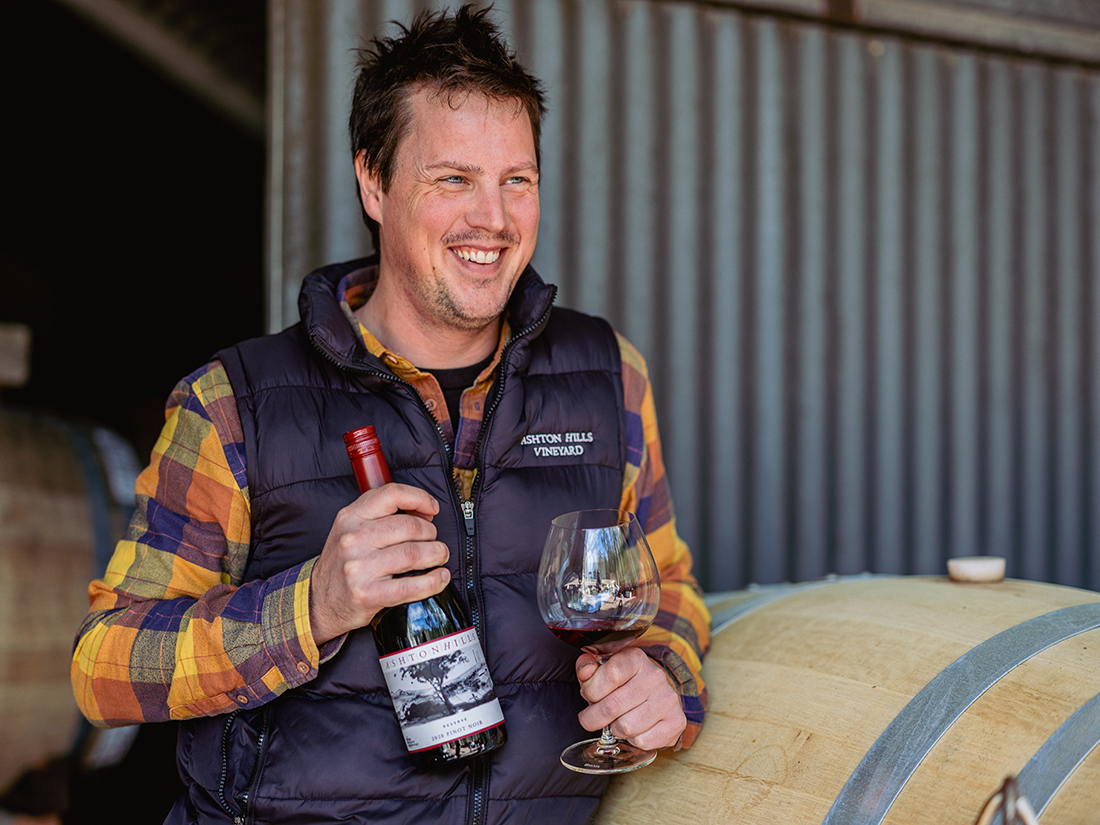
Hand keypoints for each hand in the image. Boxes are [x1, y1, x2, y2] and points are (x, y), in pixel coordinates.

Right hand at [309, 483, 449, 644]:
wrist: (319, 601)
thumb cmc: (343, 563)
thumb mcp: (350, 529)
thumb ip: (381, 515)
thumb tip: (424, 512)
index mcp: (350, 517)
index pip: (391, 494)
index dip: (419, 498)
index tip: (432, 508)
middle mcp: (353, 539)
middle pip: (409, 526)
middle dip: (431, 532)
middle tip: (433, 540)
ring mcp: (359, 568)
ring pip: (413, 553)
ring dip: (436, 553)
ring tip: (439, 556)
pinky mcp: (369, 594)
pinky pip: (411, 586)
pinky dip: (433, 581)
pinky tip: (440, 577)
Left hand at [575, 646, 685, 750]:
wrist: (657, 690)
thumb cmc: (625, 680)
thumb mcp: (603, 666)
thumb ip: (588, 666)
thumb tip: (585, 671)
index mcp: (636, 658)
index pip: (610, 675)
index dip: (591, 690)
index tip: (588, 694)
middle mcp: (655, 677)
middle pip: (612, 706)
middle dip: (593, 717)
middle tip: (591, 717)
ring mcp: (668, 700)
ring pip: (625, 727)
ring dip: (614, 729)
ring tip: (617, 719)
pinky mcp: (676, 722)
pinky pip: (641, 742)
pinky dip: (632, 740)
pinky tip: (634, 728)